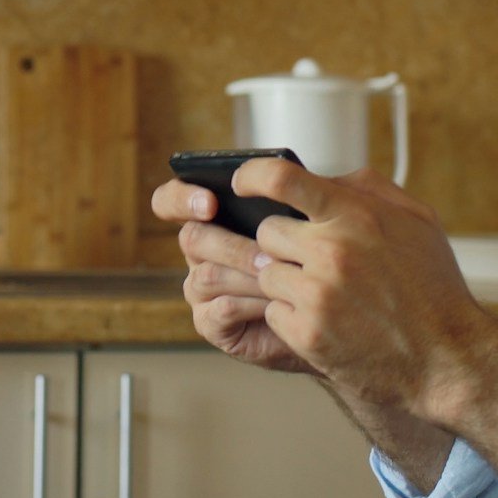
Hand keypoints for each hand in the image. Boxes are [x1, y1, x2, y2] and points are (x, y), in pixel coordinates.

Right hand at [151, 171, 316, 375]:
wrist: (326, 317)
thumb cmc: (312, 263)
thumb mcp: (302, 224)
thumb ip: (291, 198)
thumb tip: (292, 174)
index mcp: (210, 219)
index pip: (170, 200)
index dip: (181, 198)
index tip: (210, 202)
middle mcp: (199, 252)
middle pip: (192, 238)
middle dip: (231, 245)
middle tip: (268, 256)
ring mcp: (200, 289)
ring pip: (208, 275)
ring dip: (247, 276)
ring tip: (282, 279)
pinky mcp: (210, 323)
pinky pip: (219, 310)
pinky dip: (251, 304)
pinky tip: (277, 303)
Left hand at [240, 160, 493, 424]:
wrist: (449, 359)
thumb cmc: (434, 289)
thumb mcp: (417, 222)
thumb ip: (368, 190)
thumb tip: (322, 177)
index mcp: (357, 215)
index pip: (280, 178)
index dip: (252, 176)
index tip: (242, 183)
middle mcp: (332, 250)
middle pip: (267, 232)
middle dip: (284, 245)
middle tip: (312, 262)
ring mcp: (317, 294)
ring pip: (266, 273)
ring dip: (287, 283)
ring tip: (326, 296)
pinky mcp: (307, 333)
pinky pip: (272, 312)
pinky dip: (292, 318)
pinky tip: (327, 322)